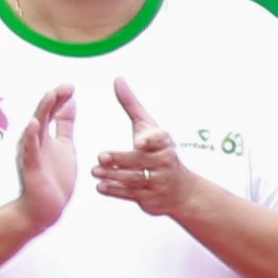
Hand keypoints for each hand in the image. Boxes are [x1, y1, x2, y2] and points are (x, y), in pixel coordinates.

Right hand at [14, 85, 85, 229]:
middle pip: (43, 115)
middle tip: (65, 86)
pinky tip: (34, 123)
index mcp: (45, 136)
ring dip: (42, 111)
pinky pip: (30, 150)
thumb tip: (70, 101)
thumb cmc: (53, 178)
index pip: (52, 112)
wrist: (45, 209)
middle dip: (54, 99)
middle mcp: (36, 141)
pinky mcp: (31, 168)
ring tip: (50, 96)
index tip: (71, 86)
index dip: (60, 98)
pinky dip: (31, 136)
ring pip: (36, 128)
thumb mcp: (65, 146)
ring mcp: (32, 154)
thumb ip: (65, 124)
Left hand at [89, 79, 199, 219]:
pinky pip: (132, 196)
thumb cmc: (159, 151)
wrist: (182, 191)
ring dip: (113, 176)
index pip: (158, 140)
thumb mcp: (149, 126)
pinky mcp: (151, 199)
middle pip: (140, 161)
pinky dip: (116, 192)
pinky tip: (101, 186)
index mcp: (164, 142)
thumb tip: (118, 78)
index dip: (149, 141)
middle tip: (101, 157)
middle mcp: (165, 162)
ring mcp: (159, 182)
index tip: (139, 142)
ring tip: (95, 171)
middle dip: (121, 160)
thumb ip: (131, 104)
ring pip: (134, 180)